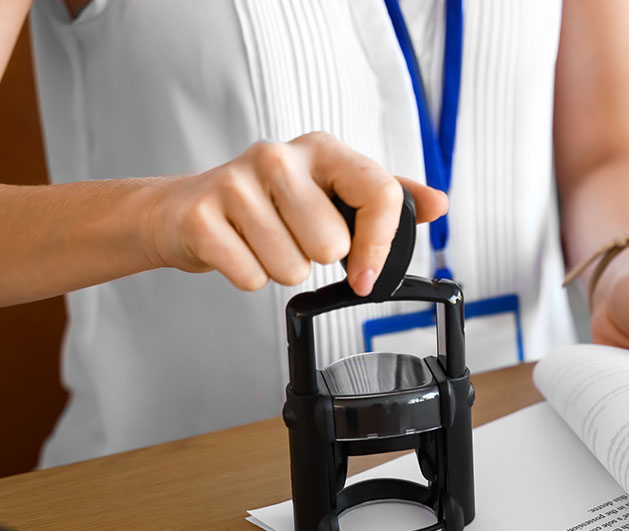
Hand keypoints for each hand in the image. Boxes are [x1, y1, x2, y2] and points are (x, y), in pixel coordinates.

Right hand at [144, 131, 448, 294]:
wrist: (184, 208)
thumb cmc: (269, 203)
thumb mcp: (330, 190)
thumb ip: (385, 197)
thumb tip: (438, 203)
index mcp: (322, 150)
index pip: (379, 193)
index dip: (380, 245)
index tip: (367, 277)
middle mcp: (279, 156)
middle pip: (332, 245)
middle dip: (316, 258)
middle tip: (292, 238)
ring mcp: (237, 183)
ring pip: (292, 267)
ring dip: (281, 269)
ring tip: (263, 242)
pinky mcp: (202, 217)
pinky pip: (251, 277)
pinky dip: (249, 277)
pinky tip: (238, 250)